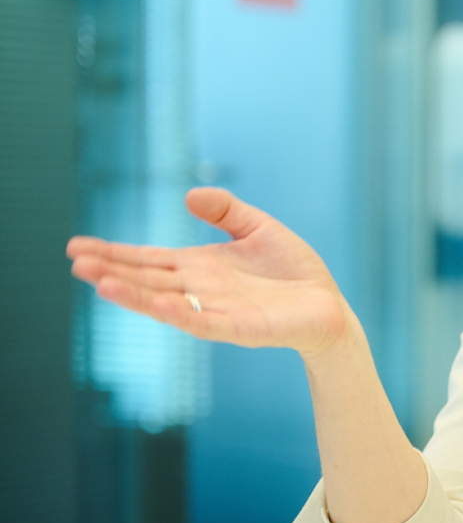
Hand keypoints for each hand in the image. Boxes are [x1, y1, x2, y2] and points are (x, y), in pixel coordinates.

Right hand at [66, 188, 351, 358]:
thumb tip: (190, 194)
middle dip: (112, 271)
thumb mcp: (259, 227)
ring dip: (135, 295)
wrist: (327, 304)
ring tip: (101, 283)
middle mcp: (200, 290)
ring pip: (167, 303)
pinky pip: (204, 322)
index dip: (115, 253)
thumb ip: (226, 210)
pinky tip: (158, 304)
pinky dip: (180, 314)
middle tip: (75, 262)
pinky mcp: (239, 329)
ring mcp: (216, 311)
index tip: (76, 248)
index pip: (148, 259)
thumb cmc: (293, 270)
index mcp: (200, 266)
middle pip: (148, 280)